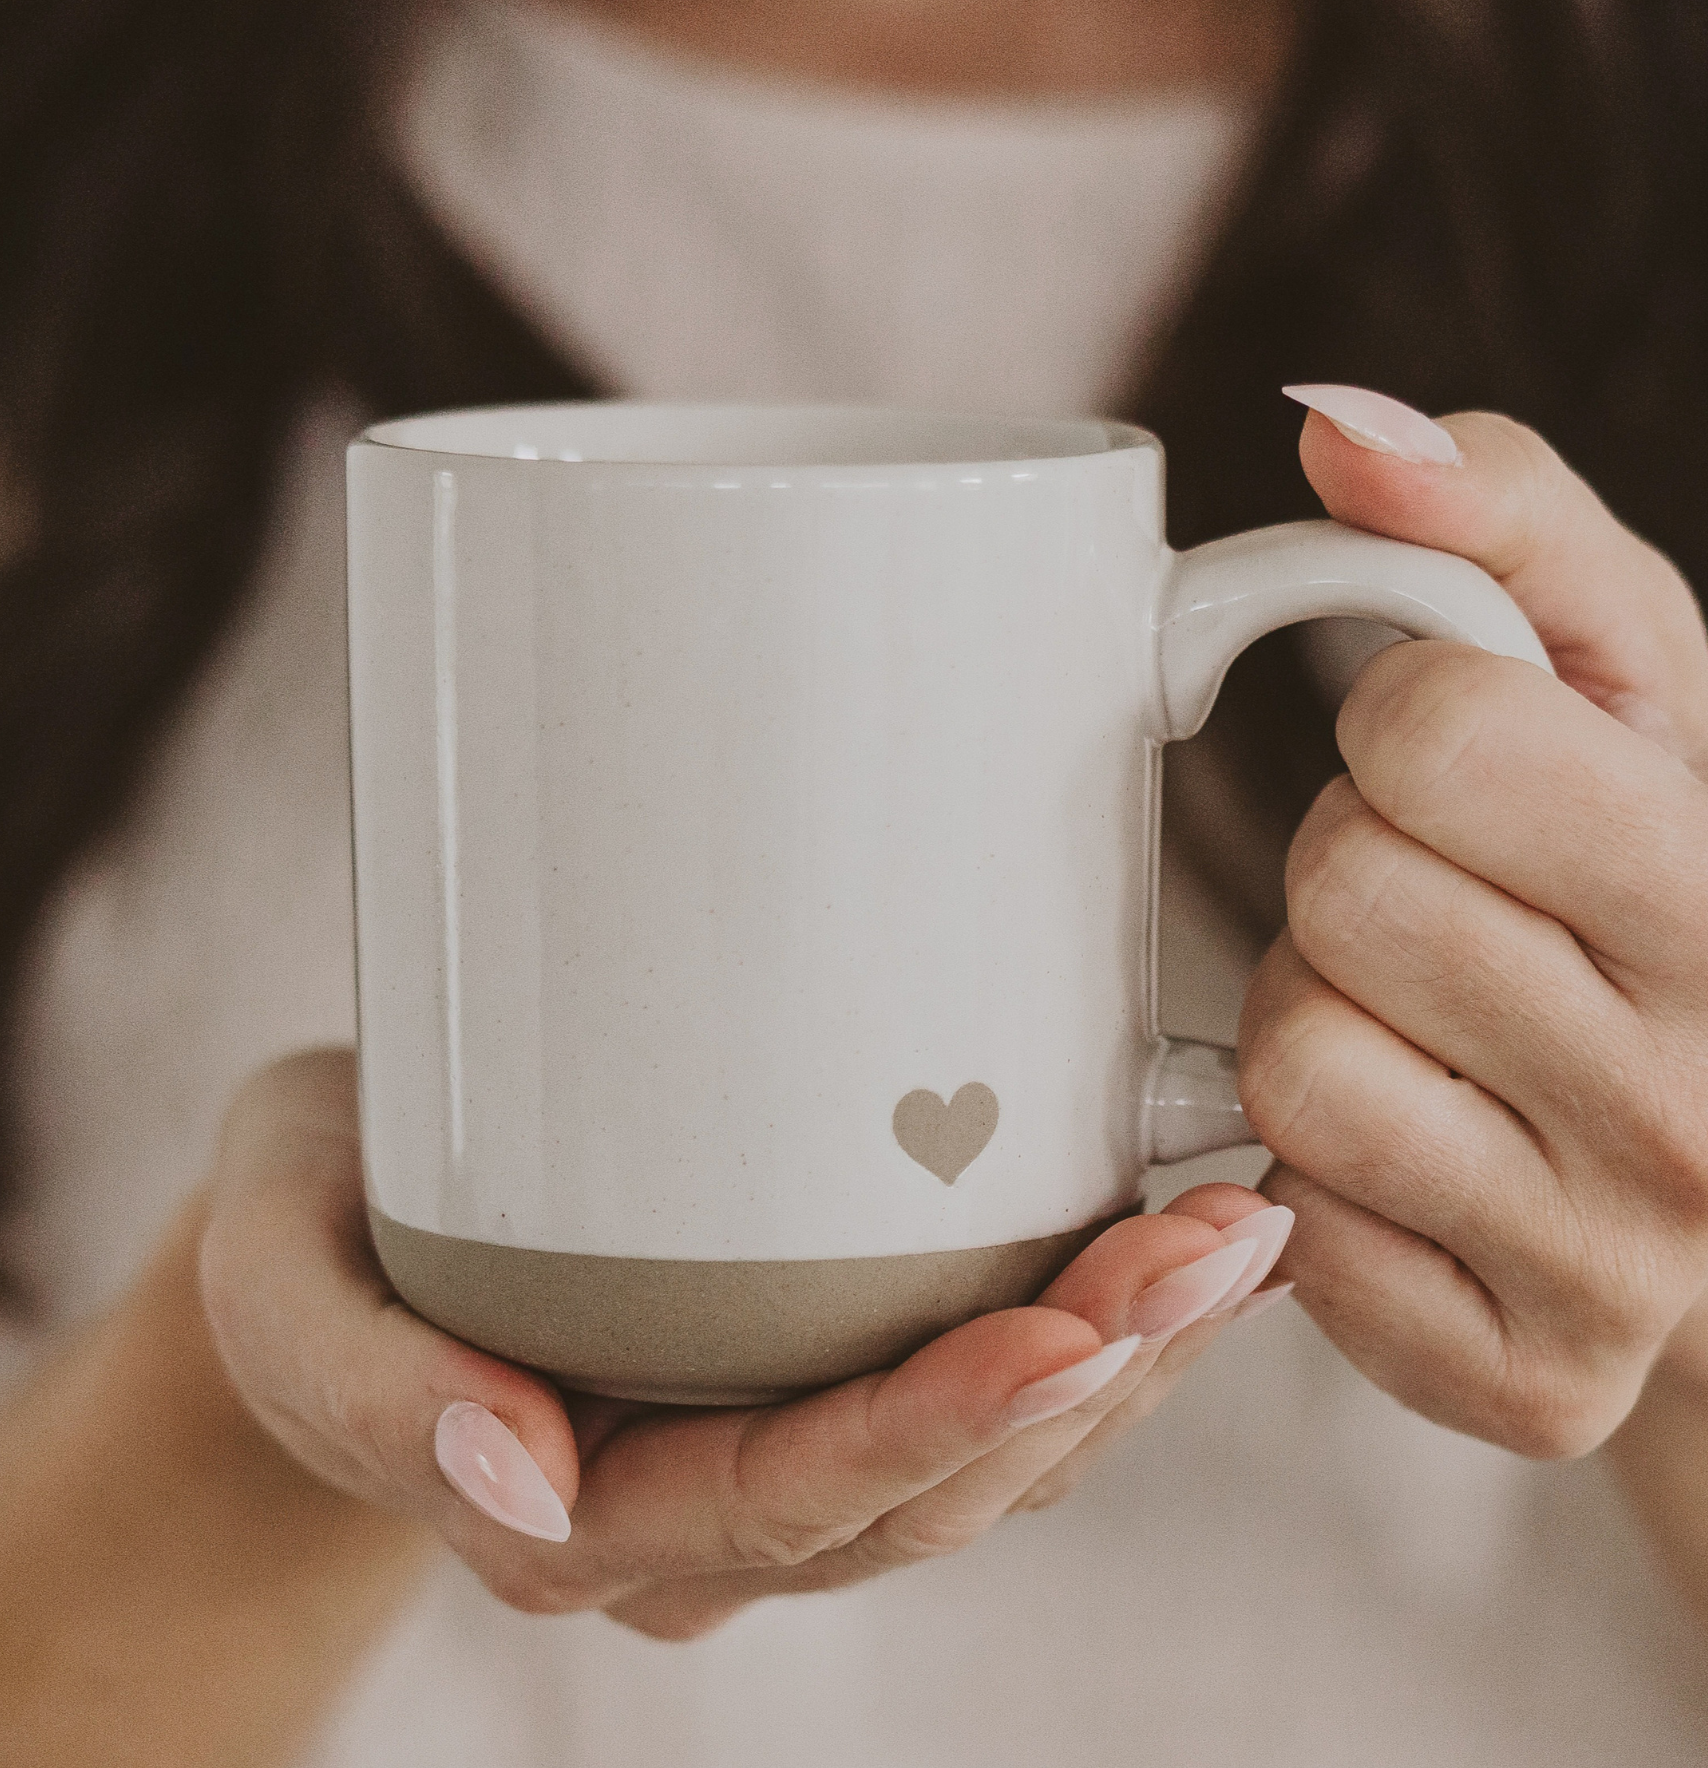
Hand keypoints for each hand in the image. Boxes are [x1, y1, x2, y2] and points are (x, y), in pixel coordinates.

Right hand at [199, 1052, 1289, 1639]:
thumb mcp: (283, 1294)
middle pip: (927, 1481)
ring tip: (1242, 1235)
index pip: (790, 1495)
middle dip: (1091, 1371)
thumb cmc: (308, 1245)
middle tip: (1221, 1241)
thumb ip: (369, 1392)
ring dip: (1127, 1357)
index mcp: (578, 1513)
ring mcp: (764, 1463)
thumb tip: (515, 1467)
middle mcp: (699, 1516)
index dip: (942, 1425)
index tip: (1073, 1329)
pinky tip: (1174, 1249)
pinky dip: (1092, 1337)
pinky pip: (975, 1403)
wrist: (325, 1238)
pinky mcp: (801, 1386)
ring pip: (983, 1461)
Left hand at [1240, 394, 1707, 1455]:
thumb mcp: (1612, 665)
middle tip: (1423, 907)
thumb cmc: (1622, 867)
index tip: (1452, 769)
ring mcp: (1619, 1266)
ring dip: (1313, 1018)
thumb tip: (1336, 426)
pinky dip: (1309, 1171)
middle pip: (1347, 892)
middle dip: (1346, 872)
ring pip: (1294, 1062)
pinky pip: (1288, 1226)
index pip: (1438, 728)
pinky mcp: (1520, 1379)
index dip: (1400, 725)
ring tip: (1408, 1025)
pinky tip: (1406, 1152)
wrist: (1701, 1133)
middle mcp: (1703, 1100)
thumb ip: (1493, 513)